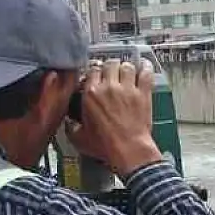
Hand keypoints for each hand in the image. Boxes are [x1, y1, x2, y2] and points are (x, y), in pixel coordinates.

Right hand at [67, 57, 161, 176]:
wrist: (128, 150)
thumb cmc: (106, 145)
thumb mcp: (80, 137)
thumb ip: (72, 126)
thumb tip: (70, 123)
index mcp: (91, 94)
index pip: (92, 69)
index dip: (96, 70)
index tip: (97, 74)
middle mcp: (109, 87)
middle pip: (109, 64)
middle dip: (110, 67)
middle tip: (112, 73)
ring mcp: (127, 89)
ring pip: (126, 66)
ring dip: (125, 67)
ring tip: (126, 72)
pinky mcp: (143, 93)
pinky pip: (145, 73)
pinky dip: (145, 67)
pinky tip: (144, 66)